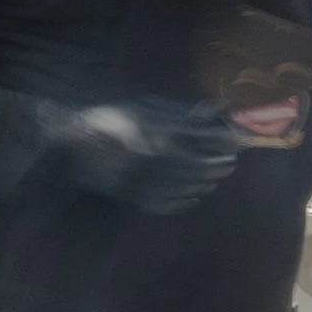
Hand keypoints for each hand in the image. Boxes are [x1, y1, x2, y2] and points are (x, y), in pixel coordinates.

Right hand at [42, 97, 239, 214]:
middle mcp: (164, 161)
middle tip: (231, 159)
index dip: (227, 140)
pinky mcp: (141, 199)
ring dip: (208, 180)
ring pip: (193, 186)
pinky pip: (173, 203)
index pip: (210, 139)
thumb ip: (183, 113)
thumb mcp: (147, 108)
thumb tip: (217, 109)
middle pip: (206, 165)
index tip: (237, 138)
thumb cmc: (111, 119)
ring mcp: (153, 182)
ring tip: (215, 174)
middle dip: (222, 161)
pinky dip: (188, 198)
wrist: (74, 146)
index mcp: (165, 134)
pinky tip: (193, 193)